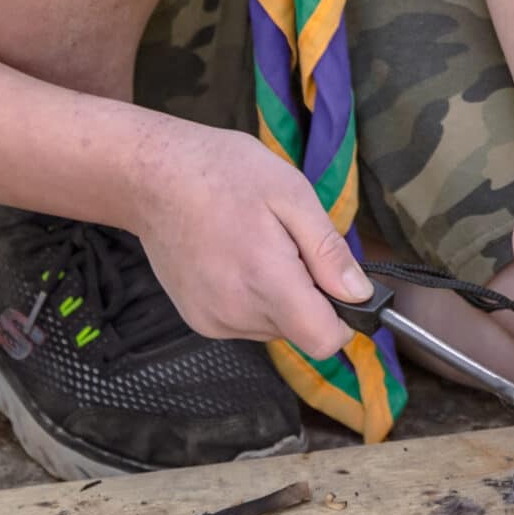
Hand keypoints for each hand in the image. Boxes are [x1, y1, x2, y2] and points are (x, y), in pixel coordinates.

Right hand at [127, 115, 369, 358]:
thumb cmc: (225, 173)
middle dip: (307, 294)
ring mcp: (213, 322)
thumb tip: (361, 294)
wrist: (152, 178)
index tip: (337, 282)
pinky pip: (244, 322)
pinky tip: (235, 257)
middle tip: (286, 242)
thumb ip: (328, 251)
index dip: (344, 318)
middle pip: (299, 330)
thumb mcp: (291, 193)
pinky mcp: (197, 320)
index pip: (323, 341)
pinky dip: (252, 297)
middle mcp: (237, 315)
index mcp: (266, 282)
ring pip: (273, 327)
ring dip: (279, 295)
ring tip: (257, 244)